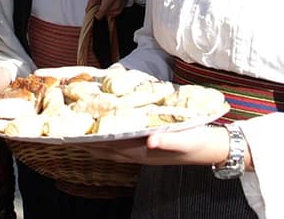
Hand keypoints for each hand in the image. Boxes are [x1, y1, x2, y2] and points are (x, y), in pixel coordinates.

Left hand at [81, 125, 227, 165]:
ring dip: (98, 141)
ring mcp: (146, 151)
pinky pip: (126, 142)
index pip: (111, 148)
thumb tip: (150, 140)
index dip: (91, 143)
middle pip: (108, 149)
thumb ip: (168, 139)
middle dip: (88, 143)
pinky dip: (113, 137)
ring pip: (115, 147)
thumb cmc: (201, 143)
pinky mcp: (152, 145)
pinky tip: (110, 130)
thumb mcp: (186, 139)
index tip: (72, 137)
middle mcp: (142, 154)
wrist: (216, 148)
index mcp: (145, 152)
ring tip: (82, 131)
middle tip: (67, 133)